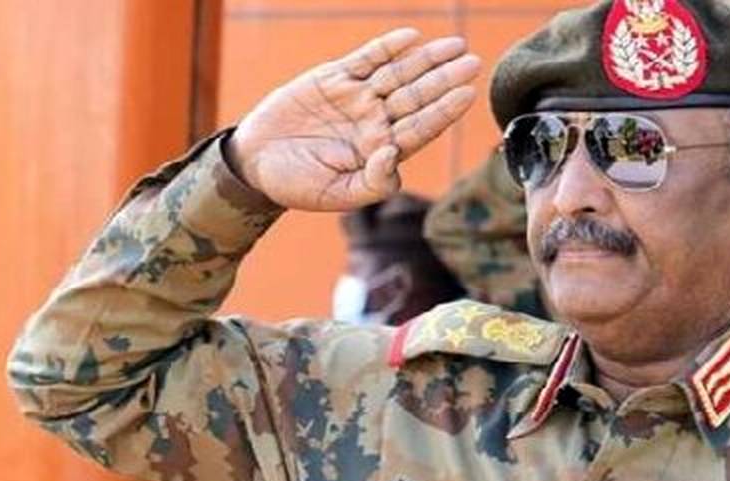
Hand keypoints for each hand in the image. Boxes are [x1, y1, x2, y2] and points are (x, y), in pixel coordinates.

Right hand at [227, 28, 479, 211]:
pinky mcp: (334, 79)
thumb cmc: (300, 186)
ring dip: (426, 60)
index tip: (467, 94)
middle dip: (445, 79)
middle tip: (473, 63)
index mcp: (381, 150)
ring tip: (455, 46)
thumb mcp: (340, 194)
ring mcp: (357, 98)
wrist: (257, 164)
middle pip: (417, 96)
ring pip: (398, 75)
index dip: (444, 110)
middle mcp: (375, 121)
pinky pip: (367, 59)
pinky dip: (387, 48)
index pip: (421, 127)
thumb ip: (375, 182)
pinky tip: (411, 38)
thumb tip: (395, 156)